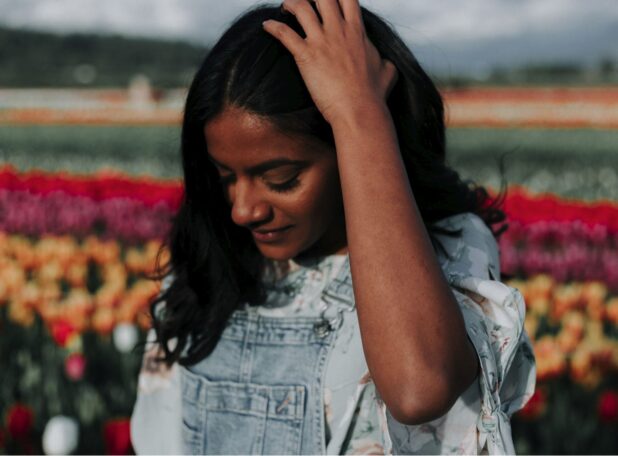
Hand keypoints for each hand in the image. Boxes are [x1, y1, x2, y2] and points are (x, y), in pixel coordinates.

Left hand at [262, 0, 397, 124]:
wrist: (360, 110)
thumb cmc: (374, 95)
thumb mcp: (388, 72)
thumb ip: (384, 61)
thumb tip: (386, 63)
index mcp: (357, 32)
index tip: (330, 1)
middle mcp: (339, 31)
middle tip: (307, 2)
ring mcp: (322, 42)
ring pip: (301, 7)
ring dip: (291, 3)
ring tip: (285, 7)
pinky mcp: (307, 56)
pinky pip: (285, 34)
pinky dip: (273, 27)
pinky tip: (266, 26)